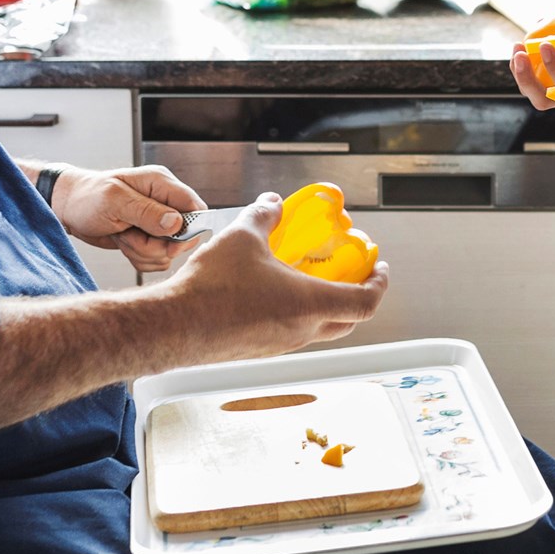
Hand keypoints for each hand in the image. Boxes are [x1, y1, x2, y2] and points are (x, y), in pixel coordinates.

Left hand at [46, 164, 209, 272]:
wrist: (69, 210)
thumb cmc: (87, 197)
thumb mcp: (114, 201)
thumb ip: (146, 211)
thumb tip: (176, 223)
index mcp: (161, 184)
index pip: (195, 208)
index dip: (187, 229)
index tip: (165, 239)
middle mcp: (164, 203)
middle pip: (184, 237)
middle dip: (156, 245)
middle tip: (131, 236)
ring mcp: (158, 223)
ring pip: (169, 252)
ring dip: (144, 252)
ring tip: (123, 236)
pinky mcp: (150, 238)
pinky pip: (157, 259)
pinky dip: (139, 258)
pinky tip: (123, 243)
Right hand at [163, 192, 390, 359]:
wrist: (175, 326)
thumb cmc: (212, 288)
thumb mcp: (243, 237)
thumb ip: (265, 216)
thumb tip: (273, 203)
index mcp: (309, 304)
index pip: (365, 302)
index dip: (379, 284)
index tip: (379, 269)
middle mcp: (301, 331)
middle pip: (347, 321)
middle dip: (356, 296)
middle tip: (352, 275)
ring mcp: (280, 344)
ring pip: (318, 329)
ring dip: (324, 305)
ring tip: (309, 278)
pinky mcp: (259, 350)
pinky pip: (291, 333)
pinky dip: (296, 314)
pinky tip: (274, 292)